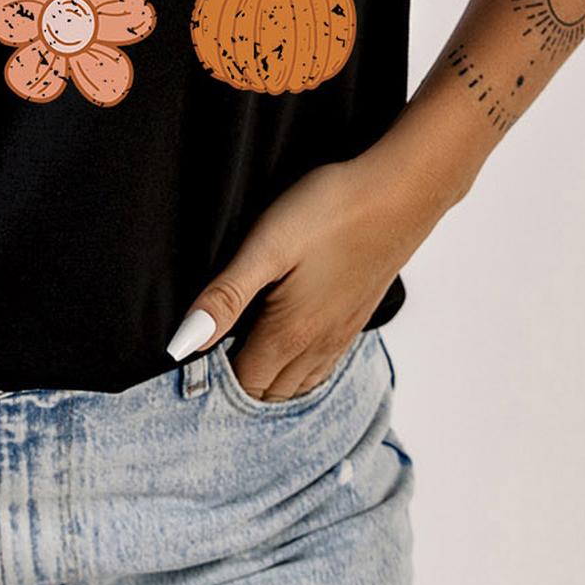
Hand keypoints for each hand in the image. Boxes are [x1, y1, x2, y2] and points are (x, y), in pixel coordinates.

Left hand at [166, 138, 451, 399]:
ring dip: (267, 381)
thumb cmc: (331, 211)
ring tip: (238, 358)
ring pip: (297, 384)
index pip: (241, 384)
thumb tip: (183, 344)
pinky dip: (297, 372)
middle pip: (268, 392)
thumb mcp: (266, 248)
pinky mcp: (356, 317)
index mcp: (289, 333)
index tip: (188, 362)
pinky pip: (322, 367)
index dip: (211, 380)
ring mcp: (341, 334)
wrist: (401, 192)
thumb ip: (225, 297)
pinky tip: (287, 350)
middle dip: (236, 386)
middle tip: (206, 360)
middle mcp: (317, 345)